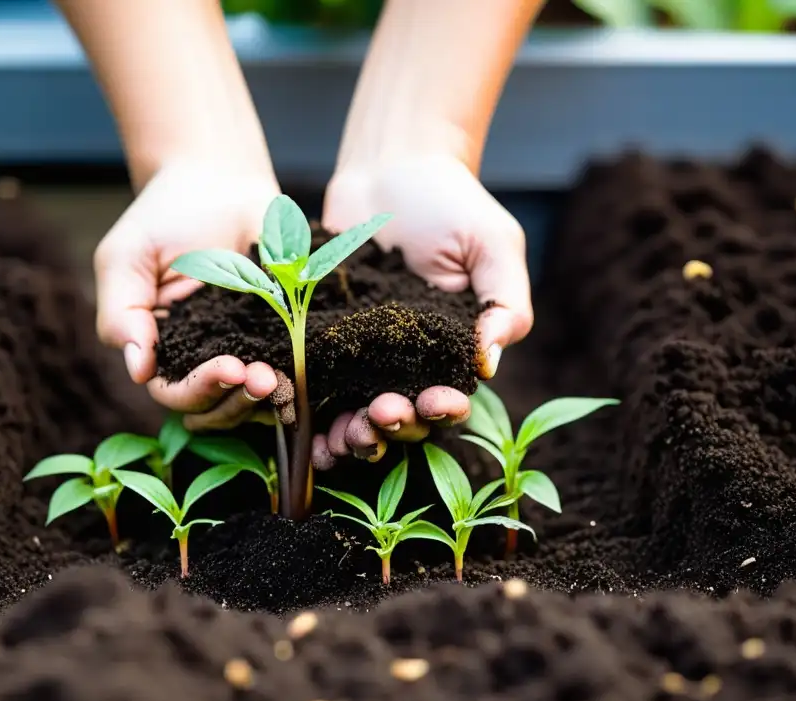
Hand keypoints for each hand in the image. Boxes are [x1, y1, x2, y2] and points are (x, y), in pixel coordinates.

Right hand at [93, 161, 282, 427]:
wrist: (217, 176)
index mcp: (164, 349)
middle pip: (217, 409)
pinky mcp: (284, 332)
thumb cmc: (163, 216)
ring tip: (283, 376)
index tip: (229, 368)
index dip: (201, 391)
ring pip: (254, 401)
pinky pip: (292, 368)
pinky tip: (304, 362)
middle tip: (265, 379)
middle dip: (239, 401)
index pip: (176, 393)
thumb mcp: (126, 258)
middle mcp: (204, 358)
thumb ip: (122, 313)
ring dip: (269, 397)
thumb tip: (136, 370)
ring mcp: (247, 348)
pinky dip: (298, 375)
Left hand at [312, 154, 532, 469]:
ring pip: (350, 410)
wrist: (389, 165)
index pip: (449, 399)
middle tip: (378, 416)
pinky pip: (309, 379)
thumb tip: (488, 362)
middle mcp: (404, 364)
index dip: (443, 411)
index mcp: (449, 353)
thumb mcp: (493, 245)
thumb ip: (503, 302)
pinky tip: (292, 413)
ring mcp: (358, 355)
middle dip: (390, 427)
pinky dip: (301, 402)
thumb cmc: (452, 202)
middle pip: (398, 416)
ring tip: (335, 439)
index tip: (435, 402)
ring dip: (345, 432)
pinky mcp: (317, 338)